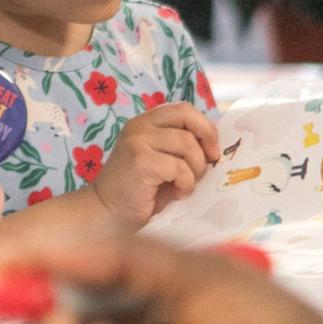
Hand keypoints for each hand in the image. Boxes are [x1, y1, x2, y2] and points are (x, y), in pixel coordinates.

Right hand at [88, 103, 221, 227]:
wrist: (108, 213)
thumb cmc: (140, 192)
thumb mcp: (163, 162)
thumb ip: (181, 149)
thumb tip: (214, 148)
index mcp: (146, 122)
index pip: (183, 109)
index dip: (204, 126)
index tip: (212, 150)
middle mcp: (140, 126)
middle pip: (187, 117)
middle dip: (207, 139)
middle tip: (210, 162)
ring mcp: (138, 141)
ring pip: (187, 144)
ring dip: (195, 169)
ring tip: (184, 185)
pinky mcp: (140, 161)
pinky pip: (179, 167)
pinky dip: (186, 183)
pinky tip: (176, 193)